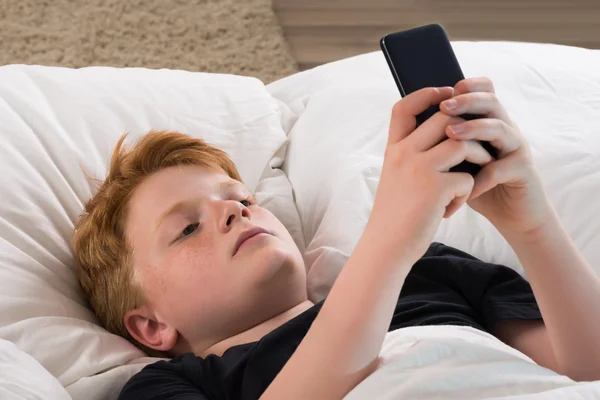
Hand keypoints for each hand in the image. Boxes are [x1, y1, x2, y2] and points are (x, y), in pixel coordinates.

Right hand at [367, 87, 491, 261]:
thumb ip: (412, 155)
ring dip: (476, 158)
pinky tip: (452, 208)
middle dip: (467, 127)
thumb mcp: (396, 177)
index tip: (445, 93)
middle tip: (476, 143)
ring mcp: (419, 169)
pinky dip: (467, 192)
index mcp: (393, 150)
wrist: (387, 246)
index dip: (426, 94)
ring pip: (462, 143)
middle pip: (444, 118)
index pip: (403, 107)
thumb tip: (446, 134)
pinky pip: (467, 176)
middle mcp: (403, 153)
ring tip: (473, 175)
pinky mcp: (436, 188)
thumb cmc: (396, 213)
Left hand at [440, 77, 550, 236]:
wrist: (510, 214)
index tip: (440, 92)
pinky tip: (464, 187)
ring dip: (473, 130)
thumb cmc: (478, 184)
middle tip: (443, 106)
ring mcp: (516, 148)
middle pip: (490, 101)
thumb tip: (411, 127)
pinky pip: (501, 168)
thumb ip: (444, 143)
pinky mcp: (523, 170)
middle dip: (465, 101)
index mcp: (488, 121)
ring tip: (450, 135)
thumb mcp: (457, 160)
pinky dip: (480, 178)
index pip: (483, 90)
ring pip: (499, 128)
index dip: (466, 85)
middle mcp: (505, 129)